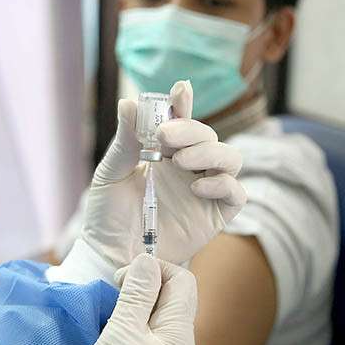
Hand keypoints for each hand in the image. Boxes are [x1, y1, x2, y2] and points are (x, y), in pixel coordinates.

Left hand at [83, 80, 246, 267]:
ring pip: (230, 158)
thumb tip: (128, 103)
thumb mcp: (110, 173)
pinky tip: (197, 187)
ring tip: (181, 161)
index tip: (181, 89)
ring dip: (210, 152)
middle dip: (192, 130)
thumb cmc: (108, 214)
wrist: (111, 255)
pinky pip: (236, 193)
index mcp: (165, 153)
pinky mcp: (214, 215)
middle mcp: (189, 167)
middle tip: (165, 137)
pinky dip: (223, 184)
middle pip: (209, 136)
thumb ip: (124, 141)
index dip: (184, 104)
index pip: (181, 121)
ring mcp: (204, 190)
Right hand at [94, 254, 196, 344]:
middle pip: (171, 294)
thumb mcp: (123, 331)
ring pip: (159, 312)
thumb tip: (146, 260)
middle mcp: (179, 337)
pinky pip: (151, 329)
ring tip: (113, 311)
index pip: (181, 278)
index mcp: (179, 327)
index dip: (154, 268)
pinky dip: (134, 321)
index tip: (124, 277)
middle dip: (143, 285)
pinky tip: (116, 328)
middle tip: (117, 293)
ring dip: (136, 304)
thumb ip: (136, 296)